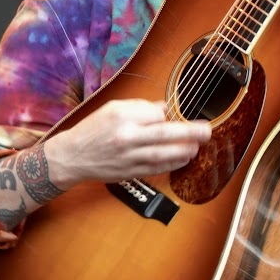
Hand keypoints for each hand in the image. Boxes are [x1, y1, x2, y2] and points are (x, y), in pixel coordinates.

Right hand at [46, 99, 211, 187]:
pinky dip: (172, 164)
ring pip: (163, 154)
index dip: (168, 115)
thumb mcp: (112, 109)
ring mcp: (129, 157)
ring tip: (198, 146)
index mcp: (121, 116)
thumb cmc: (93, 130)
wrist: (72, 157)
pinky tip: (183, 158)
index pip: (155, 114)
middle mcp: (126, 137)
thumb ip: (140, 107)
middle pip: (164, 134)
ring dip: (184, 151)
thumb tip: (165, 108)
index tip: (176, 115)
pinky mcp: (130, 172)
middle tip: (207, 130)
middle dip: (189, 133)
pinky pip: (157, 168)